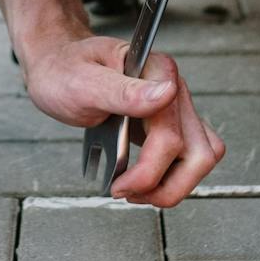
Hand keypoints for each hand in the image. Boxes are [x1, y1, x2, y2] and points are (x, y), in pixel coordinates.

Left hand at [21, 30, 225, 206]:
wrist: (57, 67)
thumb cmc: (65, 70)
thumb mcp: (83, 82)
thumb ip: (125, 91)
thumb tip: (167, 94)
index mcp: (157, 73)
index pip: (170, 136)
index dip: (148, 170)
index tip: (117, 184)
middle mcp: (173, 89)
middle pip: (199, 153)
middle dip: (167, 186)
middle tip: (127, 193)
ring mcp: (174, 107)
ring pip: (201, 157)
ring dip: (173, 185)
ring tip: (134, 190)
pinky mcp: (168, 123)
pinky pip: (187, 156)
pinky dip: (169, 176)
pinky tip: (138, 180)